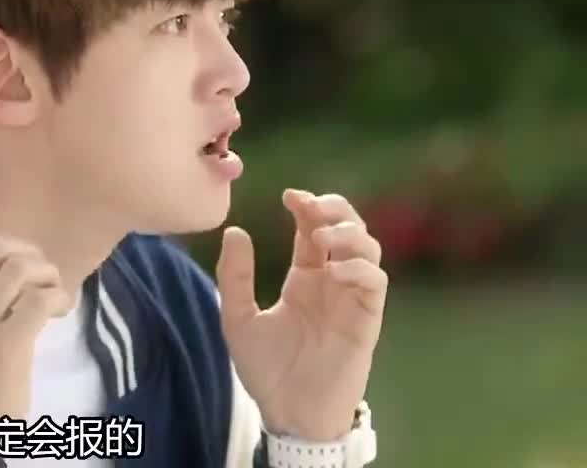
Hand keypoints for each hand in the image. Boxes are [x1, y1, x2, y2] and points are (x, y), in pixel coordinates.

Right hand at [0, 233, 72, 429]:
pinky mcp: (6, 344)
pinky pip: (39, 299)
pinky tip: (60, 310)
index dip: (4, 244)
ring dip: (47, 274)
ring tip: (54, 292)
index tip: (21, 262)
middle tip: (43, 274)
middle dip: (28, 253)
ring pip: (19, 267)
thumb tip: (5, 265)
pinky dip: (58, 297)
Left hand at [216, 189, 387, 441]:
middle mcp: (331, 282)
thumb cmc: (266, 370)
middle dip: (336, 208)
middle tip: (312, 206)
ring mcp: (350, 299)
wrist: (288, 413)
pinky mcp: (366, 320)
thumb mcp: (238, 319)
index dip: (307, 206)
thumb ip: (234, 277)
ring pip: (369, 249)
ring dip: (350, 233)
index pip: (312, 229)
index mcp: (304, 278)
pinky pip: (375, 283)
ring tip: (322, 236)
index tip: (288, 195)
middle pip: (348, 228)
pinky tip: (333, 270)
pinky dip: (359, 268)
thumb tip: (235, 231)